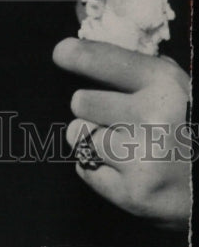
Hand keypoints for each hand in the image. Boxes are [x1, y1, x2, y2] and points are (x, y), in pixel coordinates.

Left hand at [53, 38, 190, 230]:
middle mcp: (153, 116)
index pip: (103, 60)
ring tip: (125, 149)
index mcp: (165, 83)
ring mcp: (141, 156)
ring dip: (92, 141)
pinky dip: (98, 171)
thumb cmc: (191, 129)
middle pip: (80, 101)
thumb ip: (138, 71)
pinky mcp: (131, 193)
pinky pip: (83, 168)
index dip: (76, 55)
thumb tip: (84, 52)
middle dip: (92, 111)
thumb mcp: (177, 89)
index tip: (61, 53)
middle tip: (119, 122)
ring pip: (77, 134)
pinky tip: (126, 172)